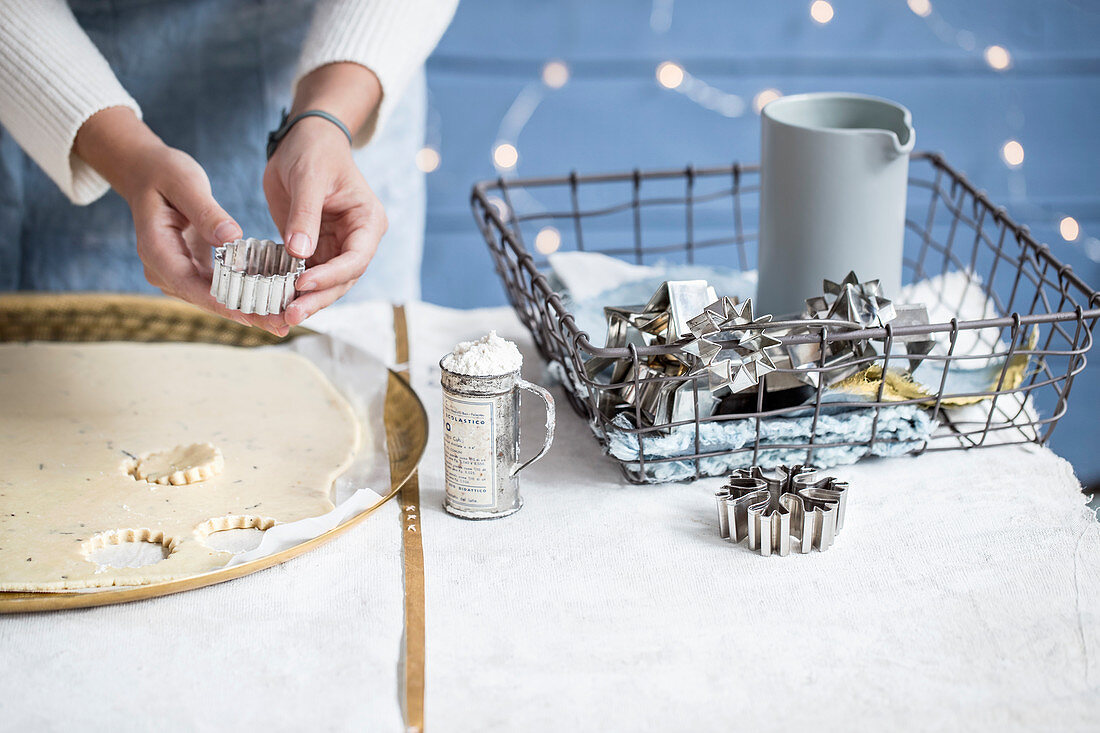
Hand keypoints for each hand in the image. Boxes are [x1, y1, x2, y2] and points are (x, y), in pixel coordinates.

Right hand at [74, 108, 288, 334]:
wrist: (147, 173)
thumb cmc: (164, 174)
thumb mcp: (186, 184)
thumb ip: (207, 212)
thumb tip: (231, 237)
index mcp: (156, 250)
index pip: (190, 284)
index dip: (223, 302)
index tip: (252, 313)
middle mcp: (163, 269)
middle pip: (206, 299)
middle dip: (243, 313)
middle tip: (280, 325)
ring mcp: (176, 273)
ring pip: (214, 299)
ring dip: (247, 310)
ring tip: (282, 322)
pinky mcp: (191, 270)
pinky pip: (218, 288)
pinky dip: (244, 295)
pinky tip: (271, 304)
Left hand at [263, 62, 386, 326]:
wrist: (304, 139)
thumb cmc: (314, 151)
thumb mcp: (309, 178)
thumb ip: (305, 216)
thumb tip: (299, 254)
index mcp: (367, 222)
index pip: (355, 259)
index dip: (330, 276)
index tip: (301, 284)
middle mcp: (357, 240)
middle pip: (342, 280)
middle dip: (316, 298)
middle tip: (289, 315)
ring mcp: (336, 247)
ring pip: (324, 283)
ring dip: (304, 300)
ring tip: (280, 316)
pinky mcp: (314, 249)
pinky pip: (304, 274)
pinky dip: (290, 288)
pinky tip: (272, 299)